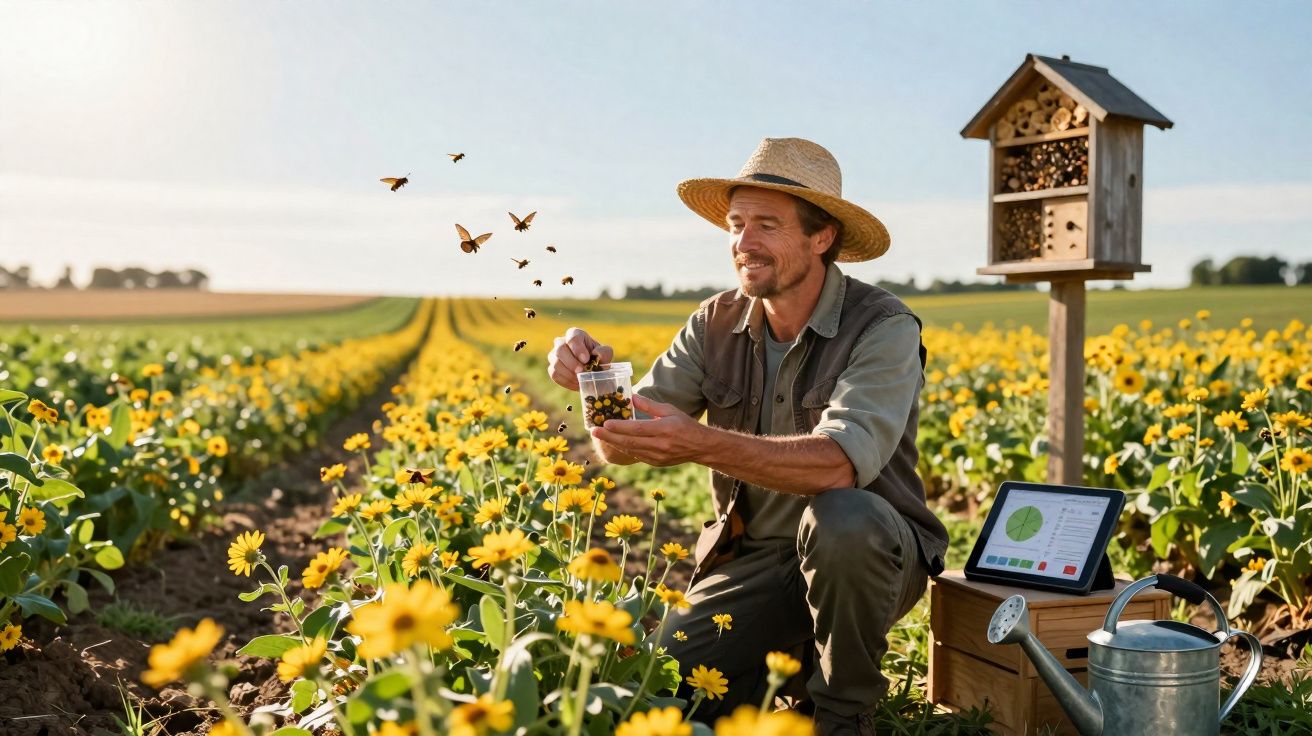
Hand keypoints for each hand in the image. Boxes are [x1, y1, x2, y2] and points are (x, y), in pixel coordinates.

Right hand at [547, 327, 612, 390]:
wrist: (591, 371)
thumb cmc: (598, 358)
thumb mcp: (605, 354)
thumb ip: (604, 352)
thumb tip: (597, 354)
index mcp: (575, 334)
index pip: (572, 337)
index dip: (577, 349)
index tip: (586, 359)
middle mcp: (561, 342)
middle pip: (560, 349)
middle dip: (571, 362)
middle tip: (581, 371)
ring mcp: (554, 355)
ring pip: (556, 363)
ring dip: (569, 374)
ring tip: (581, 379)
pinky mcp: (552, 368)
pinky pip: (555, 374)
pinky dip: (566, 381)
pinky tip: (576, 383)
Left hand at [590, 394, 704, 466]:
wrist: (700, 447)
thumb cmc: (685, 424)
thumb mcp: (670, 410)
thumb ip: (650, 405)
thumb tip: (632, 398)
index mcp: (664, 429)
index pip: (637, 429)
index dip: (620, 427)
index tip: (605, 423)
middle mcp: (660, 445)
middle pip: (630, 441)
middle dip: (609, 436)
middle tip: (593, 430)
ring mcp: (657, 456)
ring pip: (630, 450)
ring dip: (614, 443)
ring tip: (600, 436)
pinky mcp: (656, 462)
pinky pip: (636, 455)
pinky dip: (624, 449)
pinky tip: (614, 442)